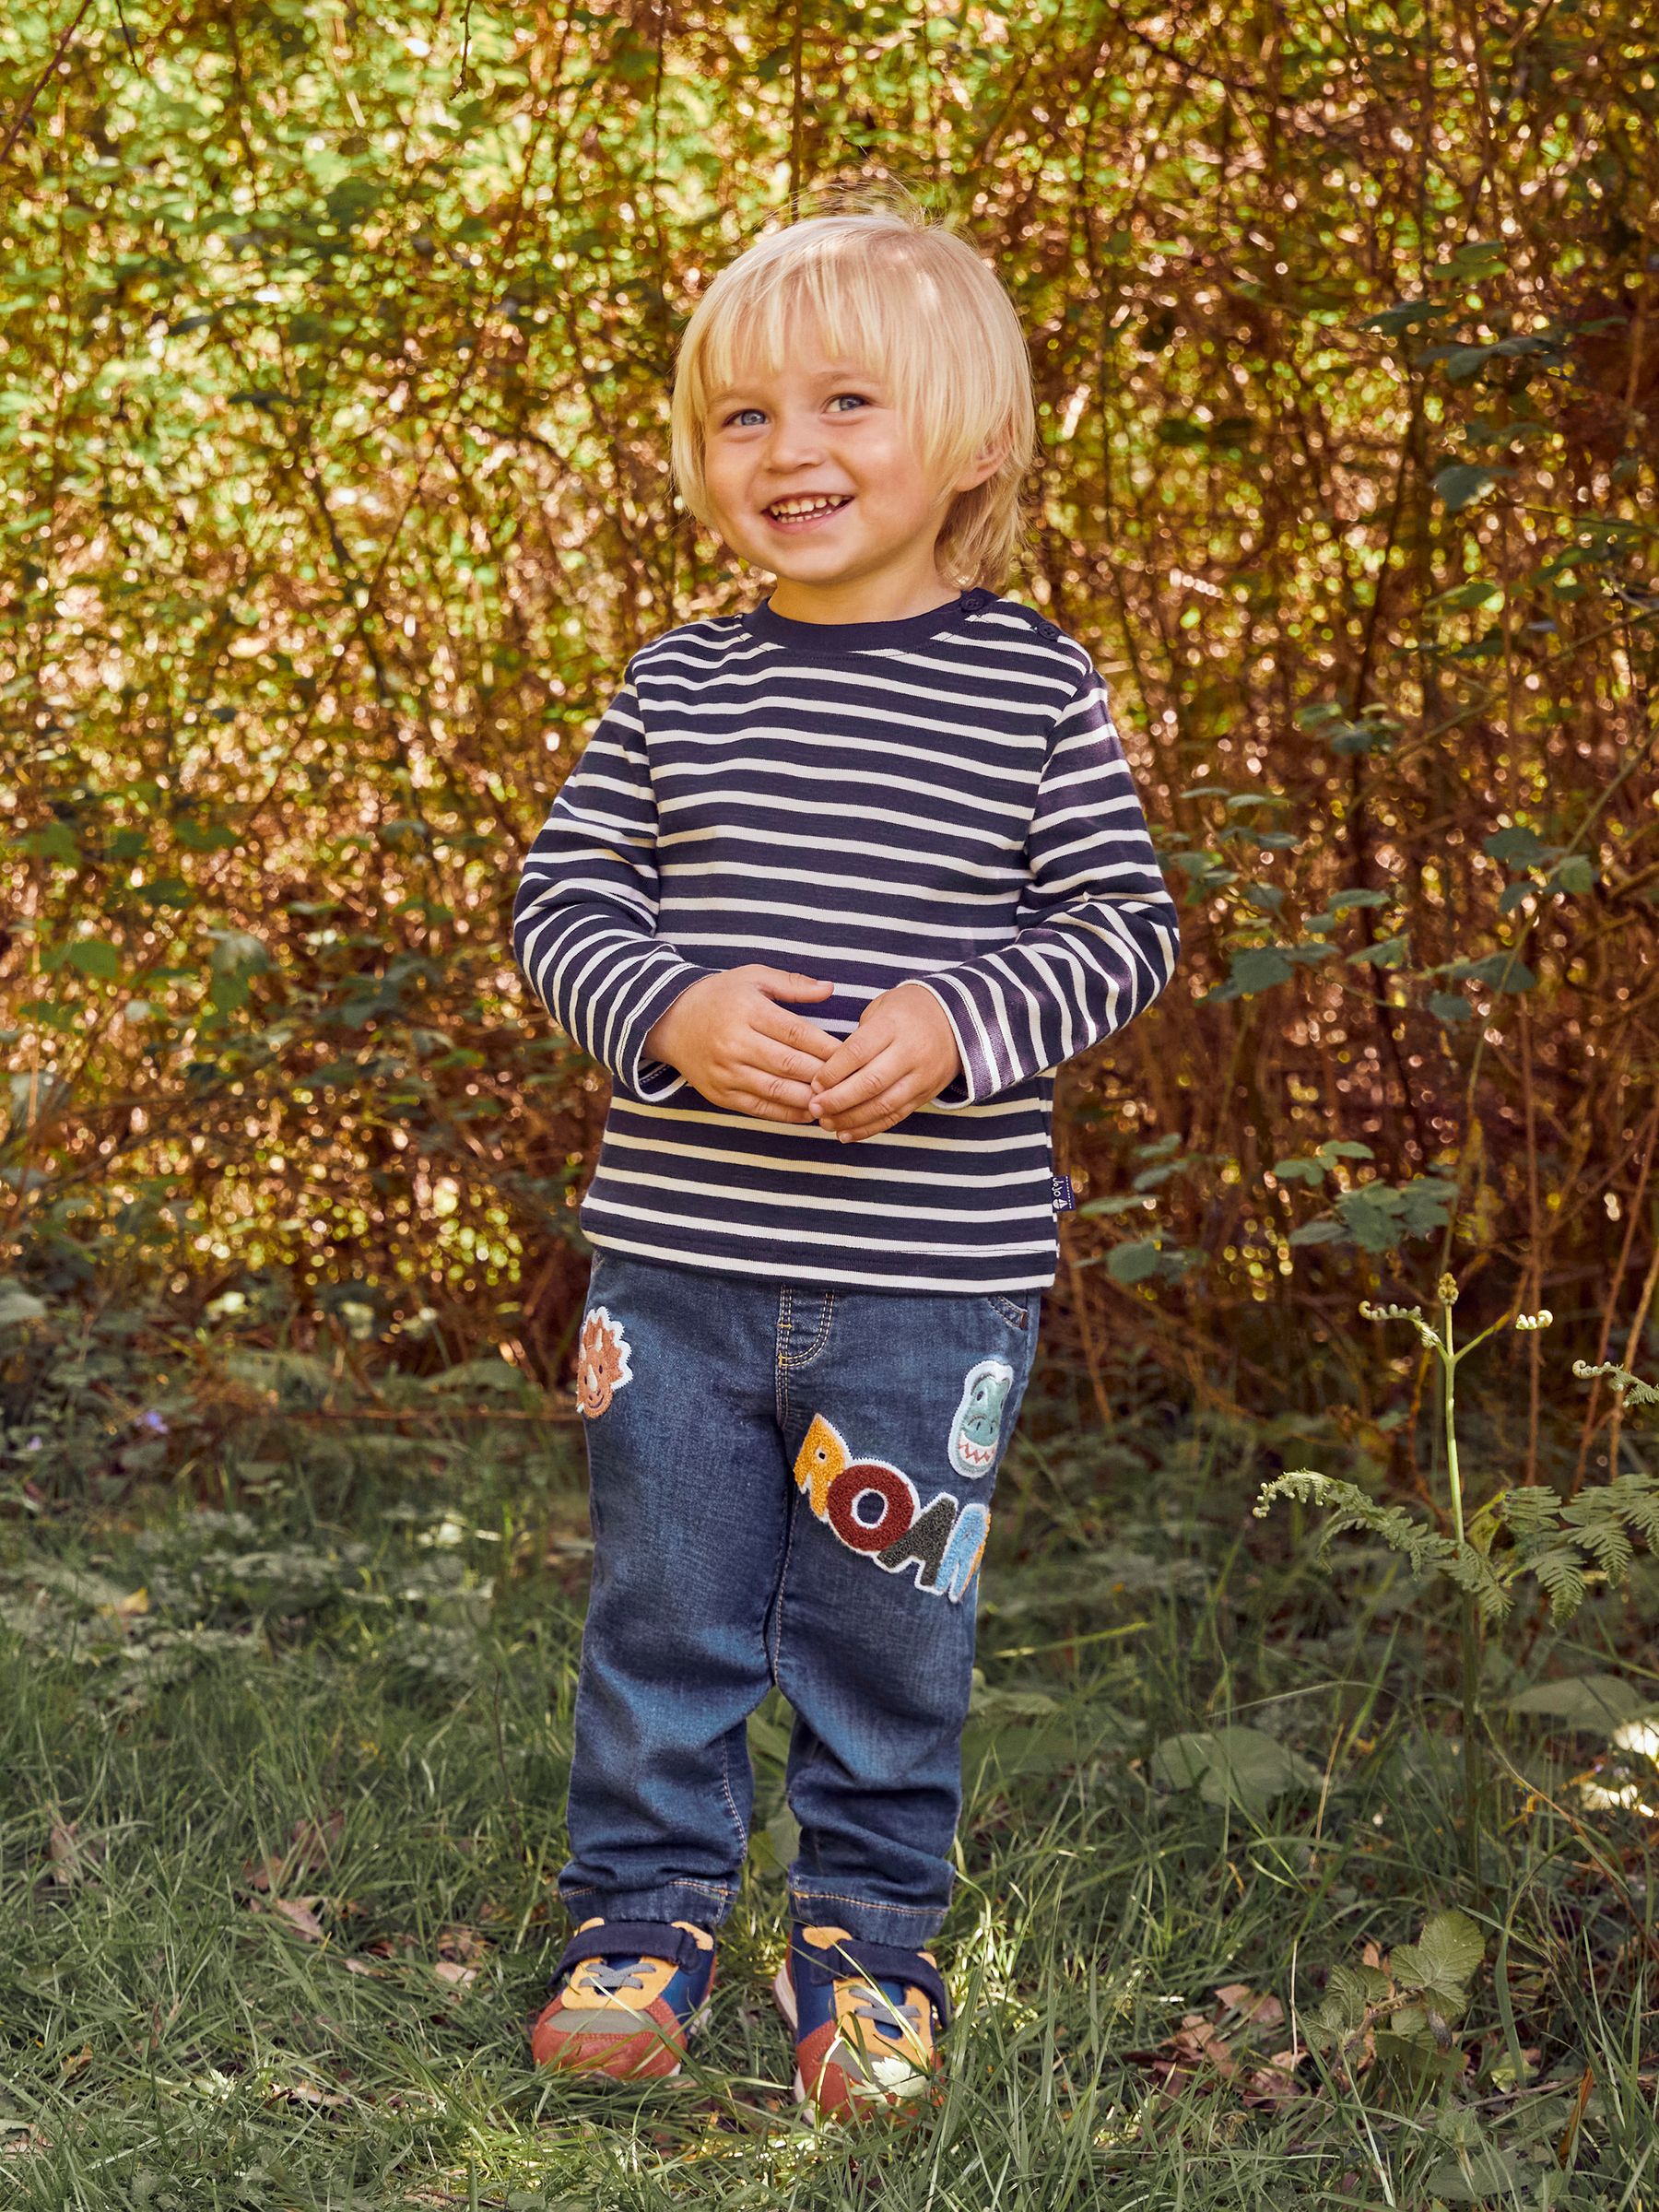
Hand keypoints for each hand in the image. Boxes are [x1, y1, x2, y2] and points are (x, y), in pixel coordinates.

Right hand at [644, 965, 837, 1121]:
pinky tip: (809, 1112)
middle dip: (823, 1075)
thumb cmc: (720, 996)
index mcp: (747, 1011)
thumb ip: (793, 985)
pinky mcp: (720, 1094)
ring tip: (835, 1101)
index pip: (796, 1032)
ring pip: (776, 1091)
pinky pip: (759, 1109)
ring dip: (809, 1099)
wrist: (670, 1021)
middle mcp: (735, 1043)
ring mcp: (726, 1072)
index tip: (852, 1054)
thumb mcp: (753, 977)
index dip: (827, 1046)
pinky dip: (787, 1114)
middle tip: (851, 1082)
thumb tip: (830, 989)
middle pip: (789, 1064)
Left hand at [808, 982, 961, 1141]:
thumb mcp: (881, 1008)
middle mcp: (911, 1052)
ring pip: (884, 1105)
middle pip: (871, 1083)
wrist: (955, 1018)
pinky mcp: (926, 1094)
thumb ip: (857, 1038)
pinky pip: (896, 1116)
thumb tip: (829, 1073)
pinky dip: (869, 1128)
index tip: (813, 1084)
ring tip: (826, 1123)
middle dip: (838, 1100)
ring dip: (851, 1119)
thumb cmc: (906, 1011)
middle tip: (814, 1108)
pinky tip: (846, 1133)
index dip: (833, 1071)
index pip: (858, 1052)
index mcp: (894, 1025)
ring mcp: (922, 1076)